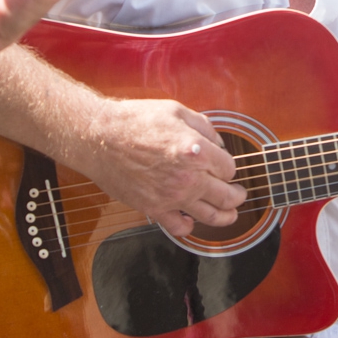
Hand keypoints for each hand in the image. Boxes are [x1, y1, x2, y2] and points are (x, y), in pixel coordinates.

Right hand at [78, 98, 246, 237]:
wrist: (98, 138)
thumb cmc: (134, 121)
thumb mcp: (176, 110)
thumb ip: (204, 126)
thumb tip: (218, 143)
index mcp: (197, 151)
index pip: (229, 168)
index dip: (229, 167)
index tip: (224, 166)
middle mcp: (188, 177)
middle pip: (227, 196)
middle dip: (237, 195)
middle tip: (239, 194)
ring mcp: (172, 196)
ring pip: (211, 216)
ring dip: (226, 217)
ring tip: (230, 214)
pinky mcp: (153, 208)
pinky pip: (179, 227)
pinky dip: (189, 227)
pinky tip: (191, 220)